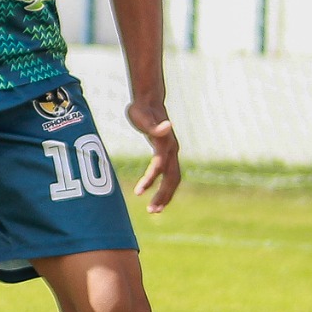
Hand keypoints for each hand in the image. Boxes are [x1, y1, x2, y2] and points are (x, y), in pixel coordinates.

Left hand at [125, 95, 181, 213]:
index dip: (151, 179)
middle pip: (172, 177)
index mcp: (165, 144)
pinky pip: (168, 173)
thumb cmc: (142, 109)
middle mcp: (172, 150)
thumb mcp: (143, 116)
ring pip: (173, 178)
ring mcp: (171, 152)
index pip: (160, 166)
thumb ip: (154, 125)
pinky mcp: (167, 153)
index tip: (138, 192)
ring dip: (165, 194)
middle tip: (152, 211)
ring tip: (154, 209)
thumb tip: (168, 125)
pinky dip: (161, 185)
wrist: (149, 101)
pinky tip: (153, 193)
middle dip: (164, 195)